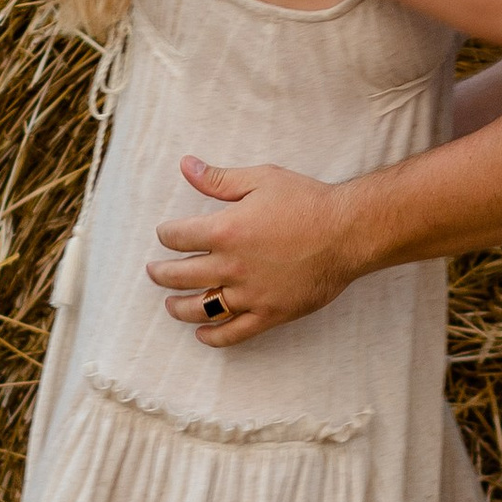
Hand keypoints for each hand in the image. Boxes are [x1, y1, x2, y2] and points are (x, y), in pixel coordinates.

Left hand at [148, 155, 357, 342]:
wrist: (347, 233)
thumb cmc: (307, 202)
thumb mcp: (261, 179)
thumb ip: (219, 179)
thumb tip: (186, 165)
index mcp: (226, 230)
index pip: (178, 237)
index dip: (166, 234)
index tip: (166, 234)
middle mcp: (232, 266)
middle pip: (180, 275)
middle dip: (161, 272)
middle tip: (154, 271)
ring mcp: (250, 294)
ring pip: (201, 308)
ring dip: (179, 307)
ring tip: (170, 304)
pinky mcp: (270, 313)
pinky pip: (234, 333)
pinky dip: (214, 336)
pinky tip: (202, 333)